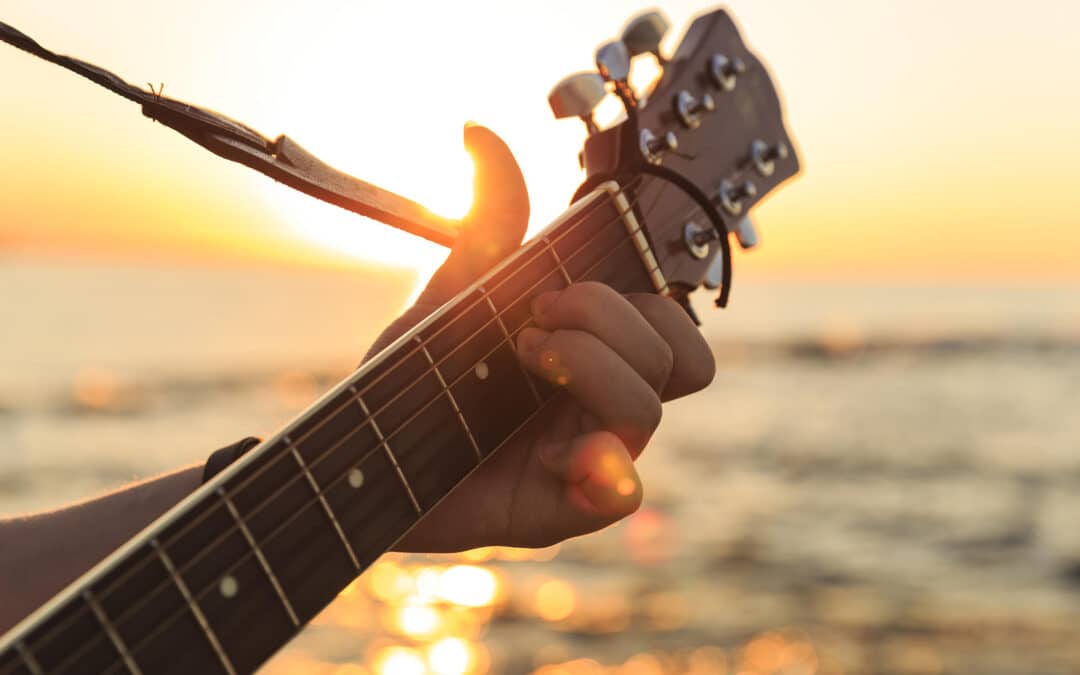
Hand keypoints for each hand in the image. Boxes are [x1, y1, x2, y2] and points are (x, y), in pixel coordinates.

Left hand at [367, 124, 714, 550]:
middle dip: (608, 321)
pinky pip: (621, 492)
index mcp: (597, 354)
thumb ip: (486, 226)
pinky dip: (603, 467)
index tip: (553, 287)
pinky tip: (564, 453)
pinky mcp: (562, 506)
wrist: (359, 452)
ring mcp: (588, 454)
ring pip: (648, 408)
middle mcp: (605, 403)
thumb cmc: (418, 378)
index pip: (672, 323)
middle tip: (532, 321)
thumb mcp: (453, 295)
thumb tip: (479, 132)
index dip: (635, 298)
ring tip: (523, 357)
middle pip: (679, 357)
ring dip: (590, 366)